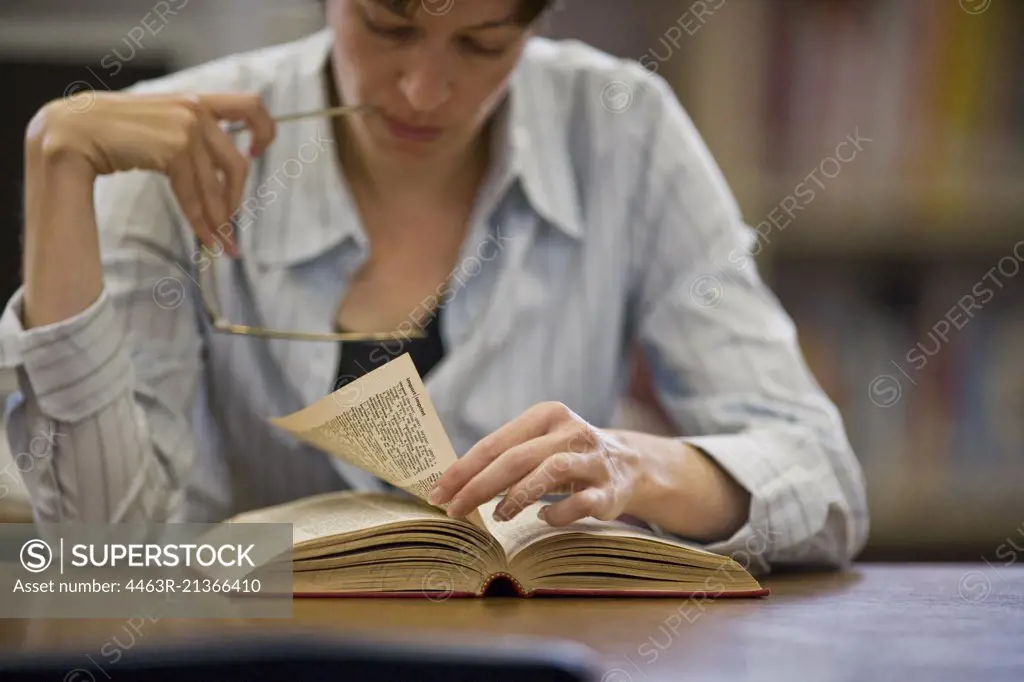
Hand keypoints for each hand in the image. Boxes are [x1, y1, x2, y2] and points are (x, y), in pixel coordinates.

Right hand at [27, 91, 275, 256]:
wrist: (72, 130)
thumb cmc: (112, 132)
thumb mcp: (158, 126)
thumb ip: (187, 134)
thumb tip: (217, 171)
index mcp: (195, 100)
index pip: (250, 105)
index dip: (264, 130)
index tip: (257, 152)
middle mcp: (196, 109)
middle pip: (236, 163)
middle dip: (235, 199)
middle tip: (232, 226)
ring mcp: (186, 126)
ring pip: (216, 185)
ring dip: (219, 220)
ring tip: (221, 245)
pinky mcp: (175, 146)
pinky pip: (196, 194)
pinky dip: (201, 220)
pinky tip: (205, 239)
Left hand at [429, 402, 649, 525]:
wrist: (629, 464)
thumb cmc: (566, 455)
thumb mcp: (539, 443)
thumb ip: (505, 456)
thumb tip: (453, 483)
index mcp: (547, 415)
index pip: (495, 442)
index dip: (463, 469)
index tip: (438, 492)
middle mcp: (571, 432)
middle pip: (516, 458)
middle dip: (478, 486)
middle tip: (454, 510)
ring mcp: (592, 460)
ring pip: (549, 473)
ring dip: (515, 497)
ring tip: (497, 515)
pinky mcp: (608, 490)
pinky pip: (579, 504)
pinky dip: (556, 514)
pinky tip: (543, 517)